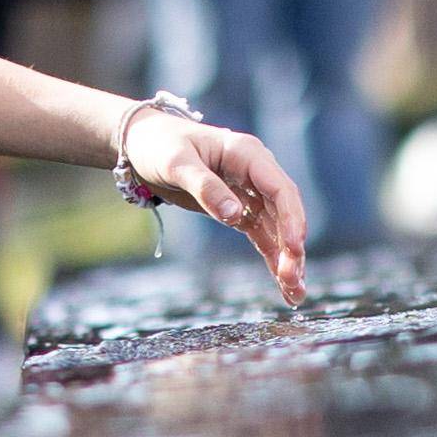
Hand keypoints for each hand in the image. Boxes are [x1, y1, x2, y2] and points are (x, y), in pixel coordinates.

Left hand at [122, 103, 312, 301]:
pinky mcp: (239, 210)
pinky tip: (282, 283)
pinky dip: (272, 258)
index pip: (280, 189)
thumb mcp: (176, 163)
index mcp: (247, 154)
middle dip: (292, 246)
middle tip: (293, 280)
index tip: (294, 248)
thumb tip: (234, 215)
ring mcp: (249, 192)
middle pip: (284, 212)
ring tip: (295, 292)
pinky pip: (262, 236)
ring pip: (277, 229)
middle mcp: (255, 173)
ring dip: (287, 259)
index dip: (291, 218)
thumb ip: (205, 187)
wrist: (142, 144)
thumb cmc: (159, 146)